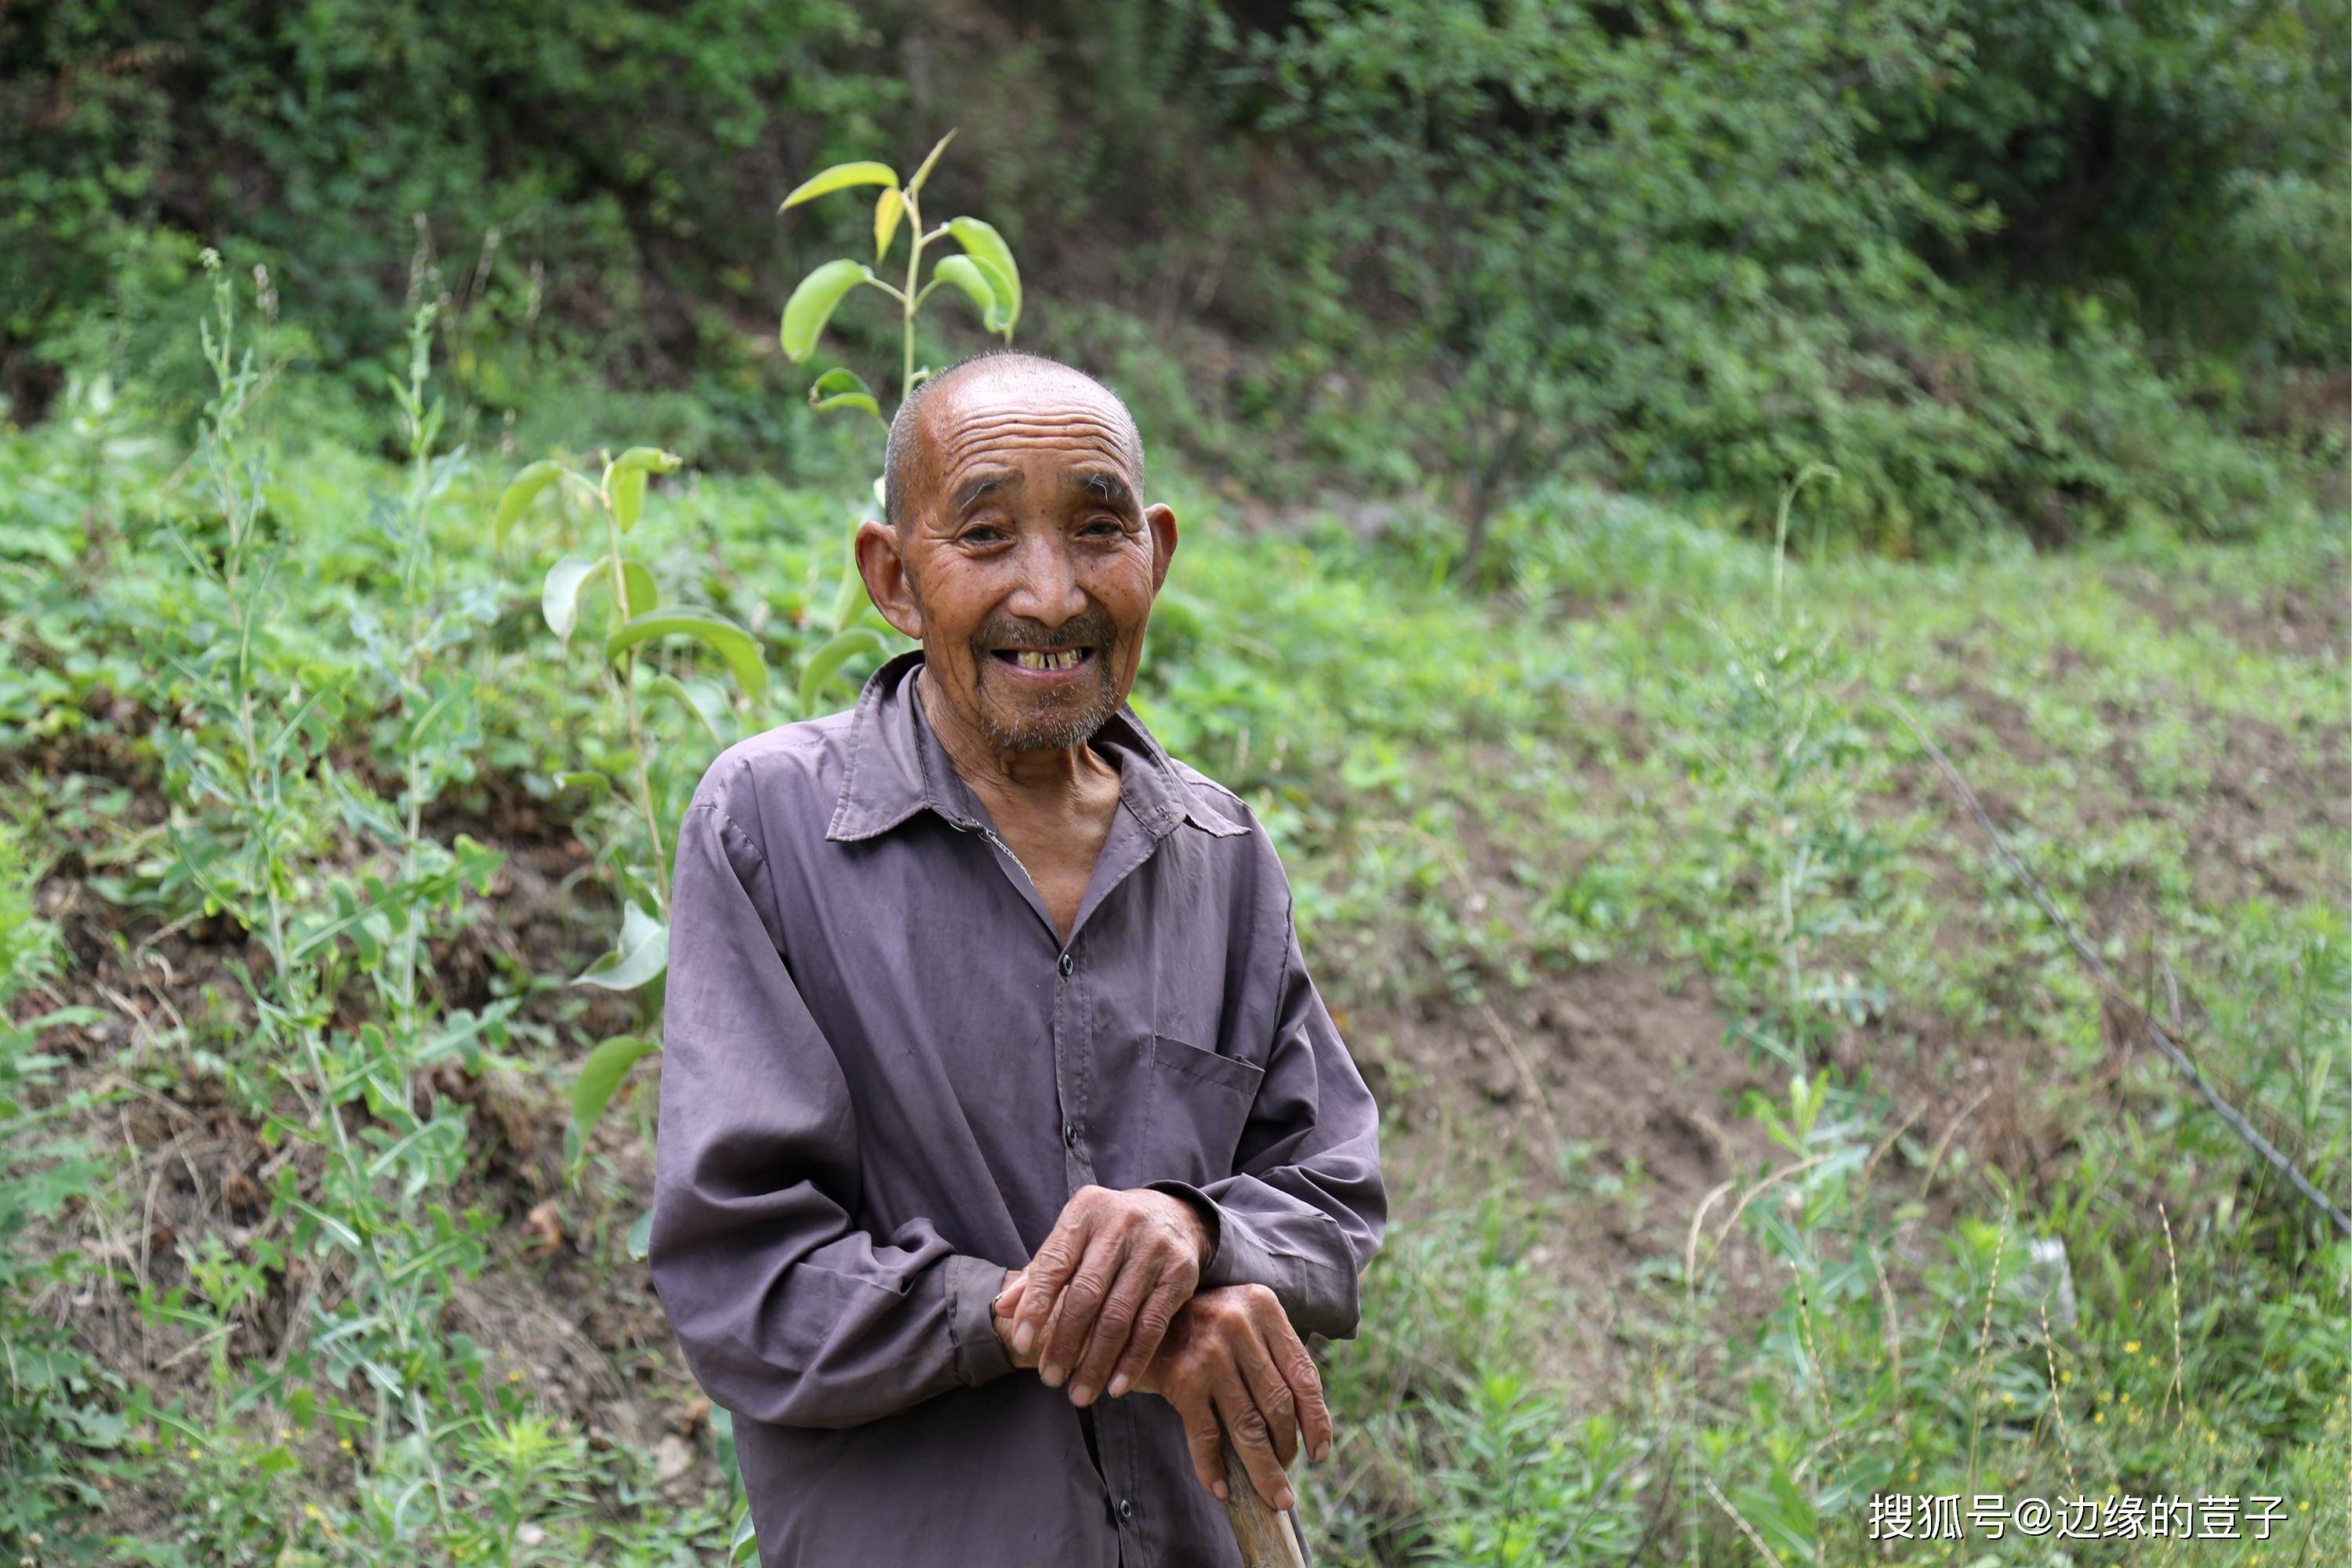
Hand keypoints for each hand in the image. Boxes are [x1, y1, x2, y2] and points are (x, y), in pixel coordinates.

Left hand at [993, 1185, 1210, 1406]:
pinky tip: (1115, 1386)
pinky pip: (1152, 1325)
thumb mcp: (1074, 1239)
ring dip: (1096, 1362)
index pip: (1054, 1263)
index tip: (1022, 1343)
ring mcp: (1154, 1248)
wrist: (1173, 1213)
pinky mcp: (1180, 1273)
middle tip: (1050, 1378)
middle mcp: (1121, 1225)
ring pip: (1119, 1316)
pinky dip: (1132, 1360)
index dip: (1035, 1305)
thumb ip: (1039, 1272)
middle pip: (1086, 1294)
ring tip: (1080, 1393)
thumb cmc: (1108, 1234)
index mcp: (1085, 1212)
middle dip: (1065, 1342)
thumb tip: (1000, 1309)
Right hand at [1135, 1283, 1331, 1511]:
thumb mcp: (1239, 1321)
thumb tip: (1305, 1425)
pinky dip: (1213, 1467)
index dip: (1317, 1420)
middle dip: (1287, 1451)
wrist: (1131, 1317)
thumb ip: (1269, 1355)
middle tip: (1287, 1484)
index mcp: (1263, 1307)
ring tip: (1272, 1496)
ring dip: (1262, 1469)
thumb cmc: (1196, 1327)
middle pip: (1277, 1404)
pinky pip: (1206, 1435)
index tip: (1320, 1453)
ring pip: (1247, 1425)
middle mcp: (1239, 1324)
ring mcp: (1209, 1351)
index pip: (1303, 1374)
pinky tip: (1221, 1488)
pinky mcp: (1181, 1377)